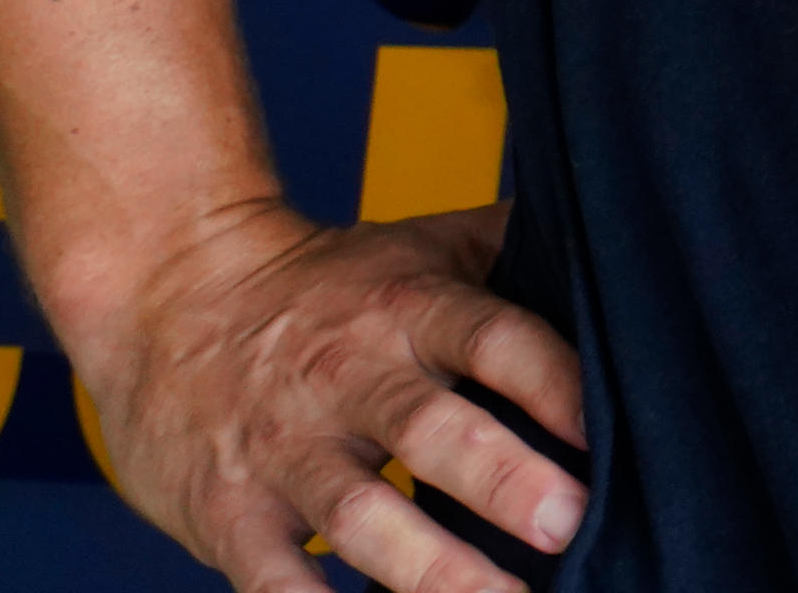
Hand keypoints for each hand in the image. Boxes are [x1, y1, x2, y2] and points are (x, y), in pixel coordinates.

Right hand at [64, 197, 587, 591]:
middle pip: (430, 429)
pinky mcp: (227, 512)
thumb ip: (515, 249)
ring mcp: (285, 450)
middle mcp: (351, 379)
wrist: (165, 293)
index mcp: (409, 310)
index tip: (610, 426)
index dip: (553, 379)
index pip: (494, 338)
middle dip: (502, 478)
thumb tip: (632, 238)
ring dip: (430, 568)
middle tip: (568, 523)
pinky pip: (269, 576)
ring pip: (359, 515)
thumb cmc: (327, 281)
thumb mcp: (421, 246)